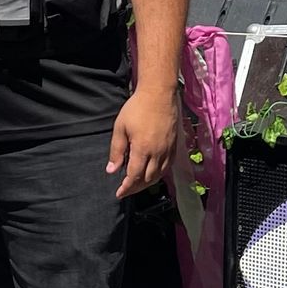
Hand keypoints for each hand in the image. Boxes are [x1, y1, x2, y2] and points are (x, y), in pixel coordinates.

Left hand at [107, 85, 177, 199]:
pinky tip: (152, 174)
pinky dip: (159, 174)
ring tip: (137, 185)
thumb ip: (116, 151)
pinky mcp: (174, 145)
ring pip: (159, 175)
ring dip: (147, 183)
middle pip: (148, 179)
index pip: (134, 176)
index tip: (119, 194)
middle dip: (136, 188)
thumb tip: (112, 170)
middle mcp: (158, 153)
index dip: (126, 188)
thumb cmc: (137, 108)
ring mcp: (168, 150)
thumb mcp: (120, 128)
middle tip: (126, 191)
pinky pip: (168, 166)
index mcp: (143, 149)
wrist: (159, 94)